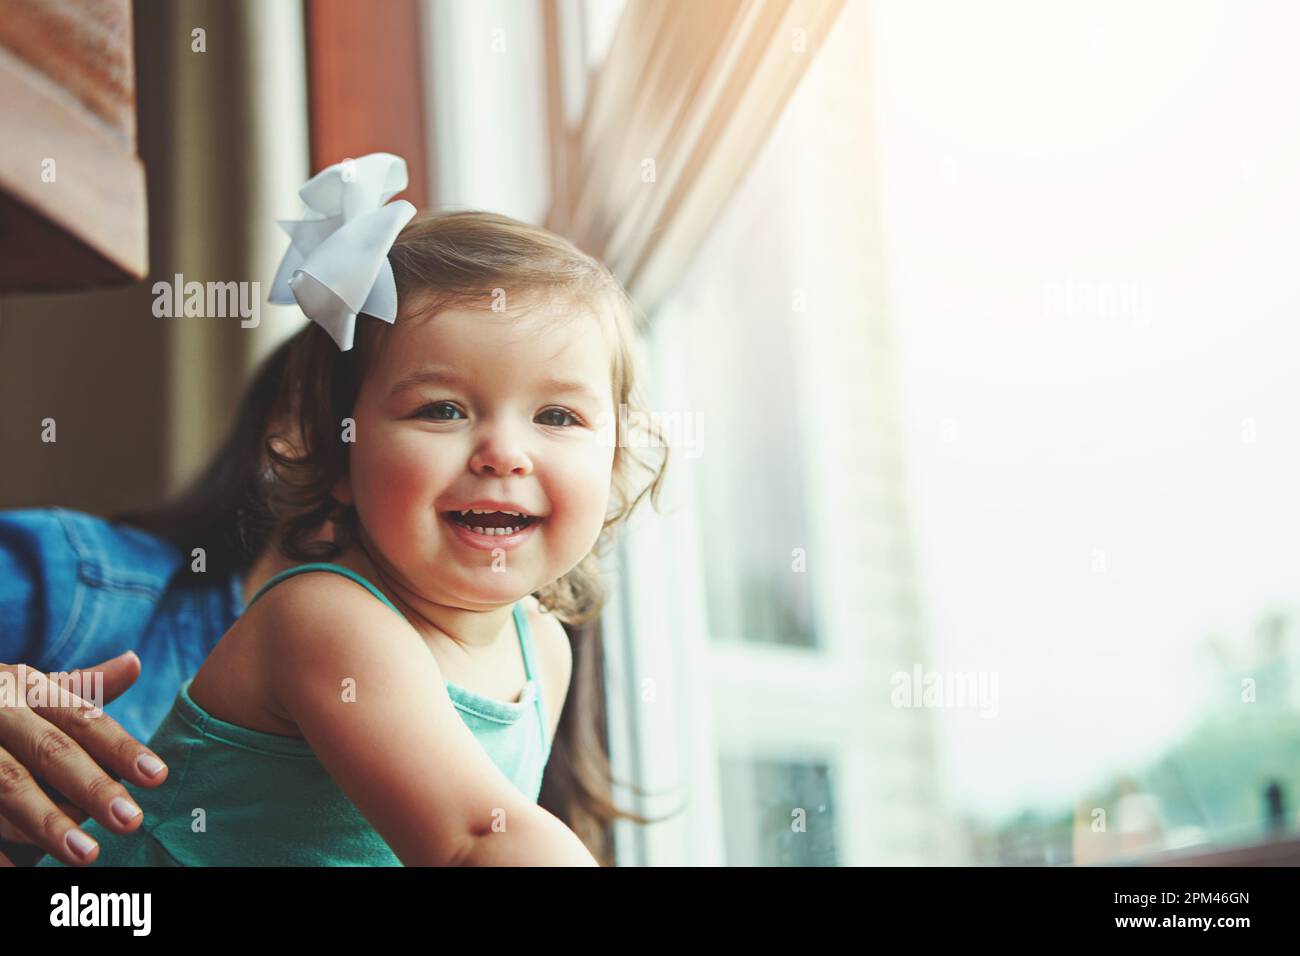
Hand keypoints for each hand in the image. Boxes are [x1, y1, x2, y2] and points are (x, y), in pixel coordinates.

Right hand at [0, 652, 168, 865]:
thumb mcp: (32, 690)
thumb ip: (84, 686)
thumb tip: (134, 662)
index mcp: (24, 687)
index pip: (82, 719)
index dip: (121, 748)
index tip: (158, 776)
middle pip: (49, 752)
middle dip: (91, 789)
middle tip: (131, 822)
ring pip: (8, 786)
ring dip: (47, 823)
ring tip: (86, 853)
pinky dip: (1, 848)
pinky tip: (23, 870)